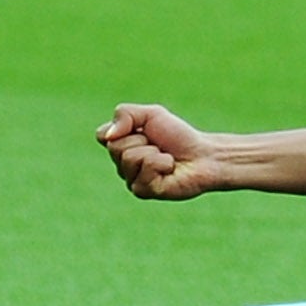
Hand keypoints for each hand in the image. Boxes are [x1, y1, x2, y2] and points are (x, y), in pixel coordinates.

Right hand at [98, 104, 223, 200]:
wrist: (203, 155)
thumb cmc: (178, 136)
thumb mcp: (151, 114)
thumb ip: (125, 114)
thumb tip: (108, 135)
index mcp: (120, 146)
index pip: (102, 135)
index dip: (124, 127)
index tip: (144, 129)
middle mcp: (122, 165)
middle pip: (115, 147)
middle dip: (142, 140)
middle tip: (158, 145)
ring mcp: (131, 180)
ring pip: (129, 158)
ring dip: (153, 152)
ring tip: (165, 157)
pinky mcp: (143, 191)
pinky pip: (145, 170)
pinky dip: (162, 163)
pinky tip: (170, 168)